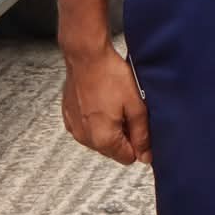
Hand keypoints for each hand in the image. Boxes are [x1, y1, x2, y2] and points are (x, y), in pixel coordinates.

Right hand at [60, 45, 149, 165]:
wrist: (86, 56)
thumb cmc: (110, 76)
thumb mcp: (136, 105)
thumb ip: (142, 134)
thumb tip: (146, 156)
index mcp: (103, 139)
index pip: (127, 158)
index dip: (138, 144)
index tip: (142, 127)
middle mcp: (85, 138)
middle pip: (112, 150)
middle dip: (124, 136)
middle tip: (130, 111)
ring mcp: (74, 128)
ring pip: (99, 139)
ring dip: (110, 128)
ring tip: (116, 104)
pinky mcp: (69, 117)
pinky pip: (87, 127)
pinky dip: (96, 120)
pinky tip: (103, 102)